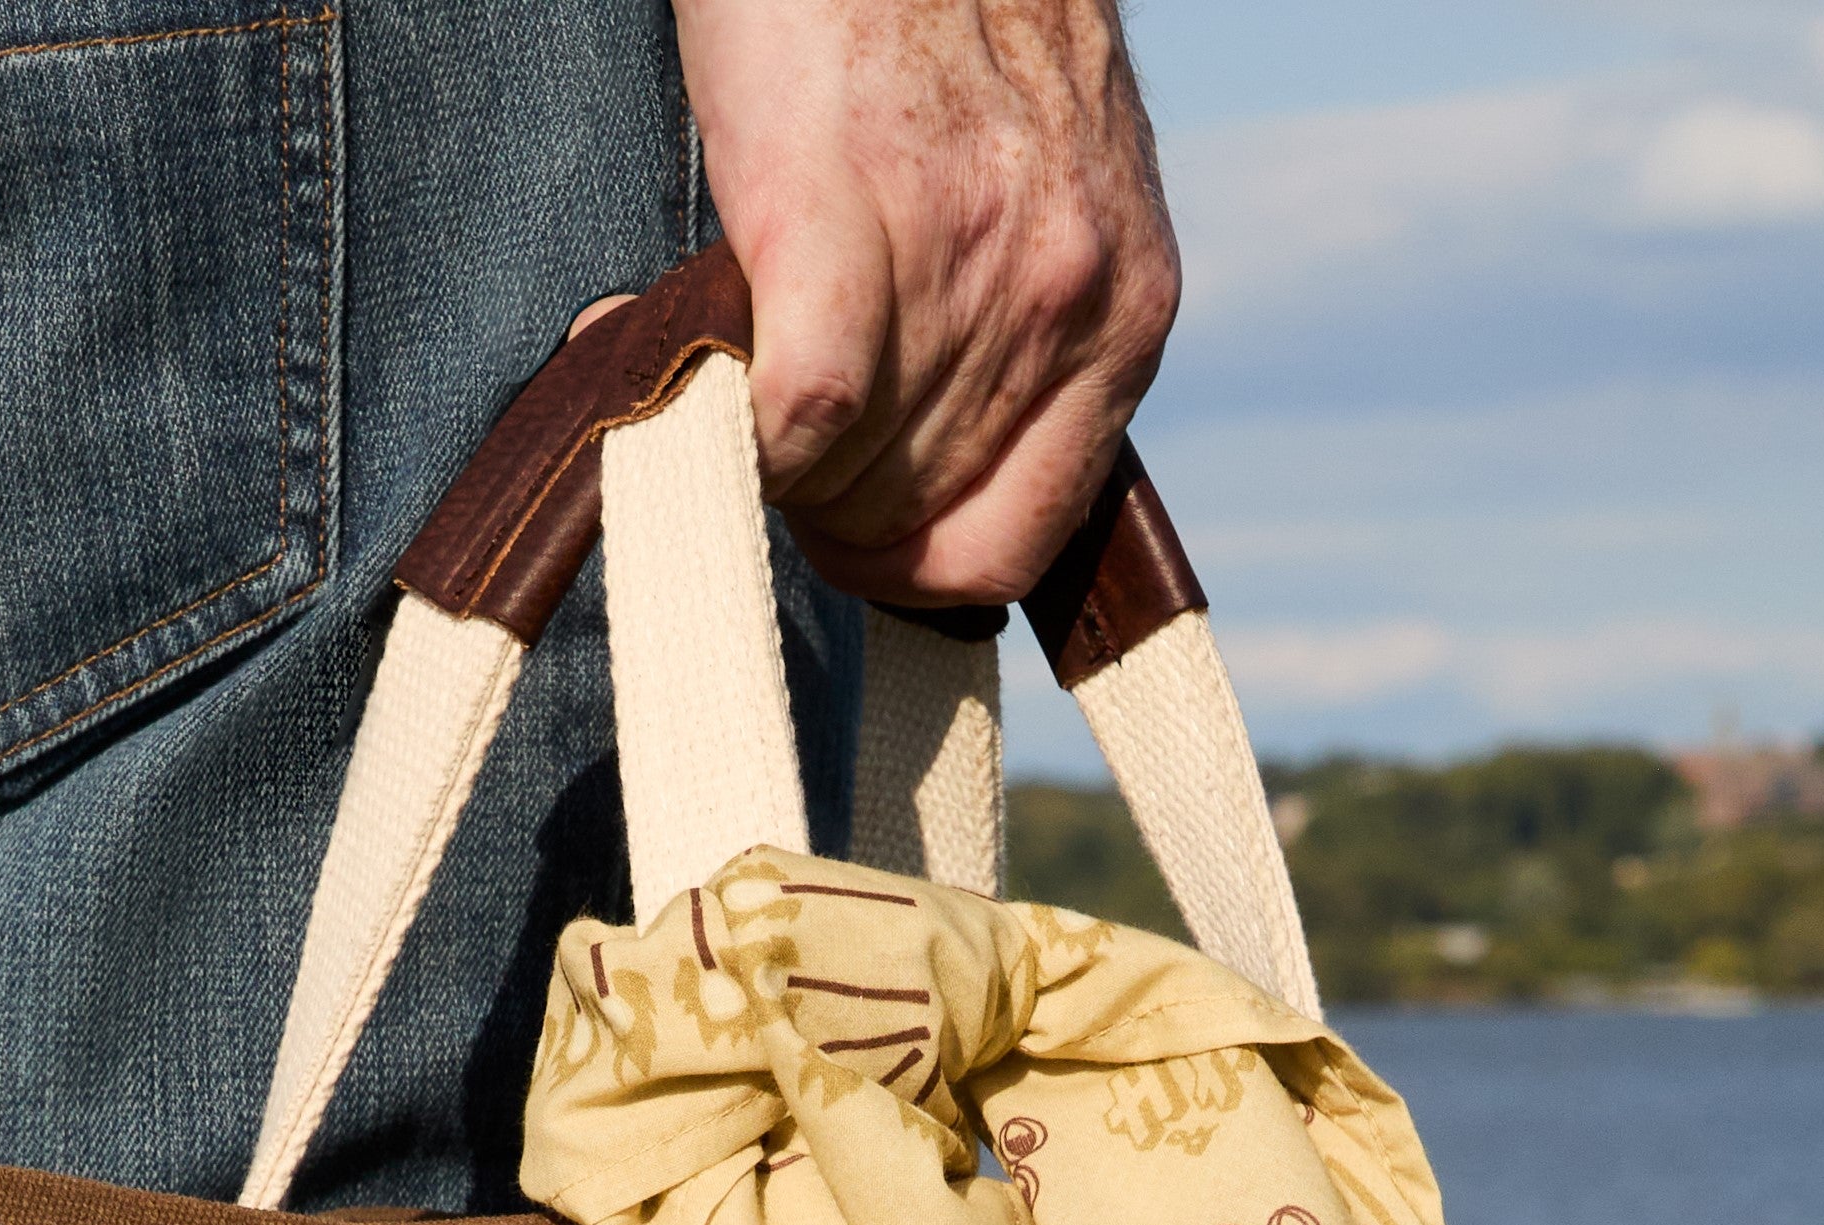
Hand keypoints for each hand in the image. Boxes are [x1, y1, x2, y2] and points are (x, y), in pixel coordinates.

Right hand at [671, 0, 1178, 610]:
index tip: (843, 531)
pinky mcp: (843, 213)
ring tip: (730, 378)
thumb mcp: (1040, 199)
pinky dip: (738, 433)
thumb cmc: (931, 30)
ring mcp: (965, 259)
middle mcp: (1063, 296)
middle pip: (915, 524)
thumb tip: (924, 474)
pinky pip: (798, 417)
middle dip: (824, 513)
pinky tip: (700, 387)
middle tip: (765, 442)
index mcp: (1123, 308)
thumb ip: (1015, 333)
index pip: (1016, 545)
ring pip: (848, 482)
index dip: (909, 571)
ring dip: (767, 463)